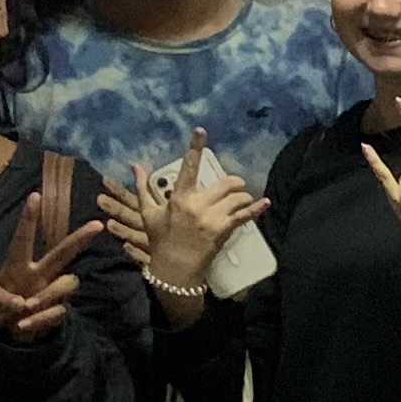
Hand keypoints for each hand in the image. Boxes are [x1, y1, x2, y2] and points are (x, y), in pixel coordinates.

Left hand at [0, 180, 108, 343]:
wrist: (6, 331)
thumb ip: (2, 302)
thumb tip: (21, 304)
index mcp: (19, 265)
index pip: (24, 238)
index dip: (29, 218)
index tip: (35, 195)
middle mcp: (40, 273)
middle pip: (63, 252)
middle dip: (79, 238)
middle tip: (96, 225)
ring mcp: (52, 290)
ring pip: (66, 283)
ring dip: (48, 296)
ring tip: (27, 308)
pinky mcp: (58, 309)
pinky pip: (58, 311)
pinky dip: (39, 320)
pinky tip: (23, 326)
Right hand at [98, 123, 267, 298]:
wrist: (174, 270)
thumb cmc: (161, 241)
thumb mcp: (147, 214)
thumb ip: (143, 188)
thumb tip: (136, 165)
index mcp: (179, 198)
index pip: (188, 167)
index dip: (195, 148)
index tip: (201, 131)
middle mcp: (197, 205)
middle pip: (225, 183)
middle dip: (234, 183)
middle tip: (235, 187)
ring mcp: (211, 218)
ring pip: (237, 197)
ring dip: (243, 197)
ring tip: (241, 201)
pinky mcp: (223, 231)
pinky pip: (244, 215)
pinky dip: (256, 208)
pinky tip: (265, 203)